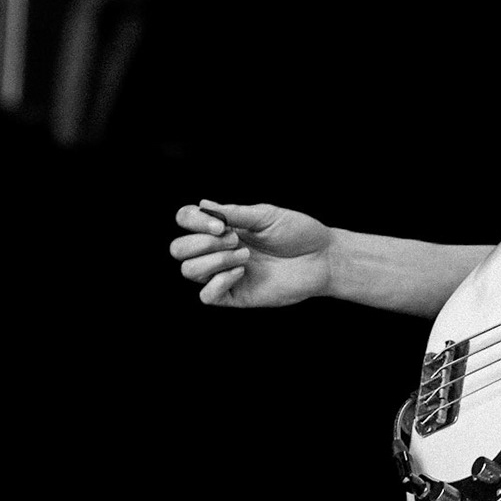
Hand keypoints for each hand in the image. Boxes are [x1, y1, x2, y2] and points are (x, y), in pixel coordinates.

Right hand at [170, 200, 335, 307]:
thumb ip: (235, 213)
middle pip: (178, 248)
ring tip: (245, 256)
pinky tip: (241, 272)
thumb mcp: (267, 216)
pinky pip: (206, 296)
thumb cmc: (298, 233)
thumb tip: (203, 204)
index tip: (220, 224)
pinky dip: (218, 282)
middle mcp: (218, 250)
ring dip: (214, 260)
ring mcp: (224, 274)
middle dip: (201, 242)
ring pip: (188, 271)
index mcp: (224, 227)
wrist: (323, 257)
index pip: (186, 221)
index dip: (192, 221)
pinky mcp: (235, 295)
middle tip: (235, 240)